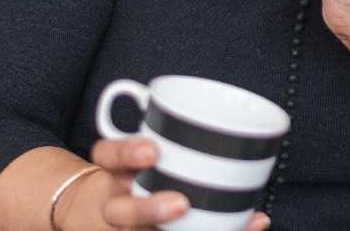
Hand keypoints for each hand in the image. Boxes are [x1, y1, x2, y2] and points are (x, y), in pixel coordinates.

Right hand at [62, 137, 268, 229]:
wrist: (100, 213)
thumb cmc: (139, 171)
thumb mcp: (142, 149)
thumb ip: (173, 132)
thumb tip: (238, 129)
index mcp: (115, 169)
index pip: (107, 156)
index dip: (125, 153)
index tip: (152, 150)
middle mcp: (116, 202)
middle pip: (120, 212)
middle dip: (150, 209)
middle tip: (181, 204)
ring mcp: (128, 226)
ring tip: (212, 230)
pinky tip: (249, 226)